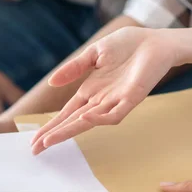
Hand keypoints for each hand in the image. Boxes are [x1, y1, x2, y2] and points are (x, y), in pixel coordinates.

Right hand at [31, 27, 176, 153]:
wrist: (157, 41)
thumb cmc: (129, 45)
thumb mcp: (94, 53)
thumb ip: (74, 68)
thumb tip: (51, 82)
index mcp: (91, 90)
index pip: (66, 112)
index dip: (51, 125)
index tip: (35, 139)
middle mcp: (101, 100)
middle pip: (72, 121)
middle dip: (54, 134)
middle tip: (35, 150)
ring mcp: (115, 101)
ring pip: (88, 122)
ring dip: (69, 130)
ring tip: (50, 140)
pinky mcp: (132, 98)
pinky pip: (114, 114)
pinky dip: (99, 118)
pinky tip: (84, 118)